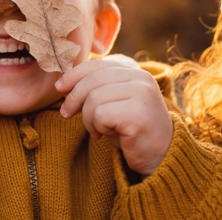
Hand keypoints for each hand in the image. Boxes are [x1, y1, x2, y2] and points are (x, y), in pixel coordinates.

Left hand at [55, 59, 173, 175]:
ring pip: (93, 98)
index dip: (74, 75)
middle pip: (92, 80)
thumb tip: (63, 84)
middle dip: (74, 98)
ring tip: (97, 130)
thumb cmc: (132, 130)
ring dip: (88, 119)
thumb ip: (96, 89)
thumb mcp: (113, 103)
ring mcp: (141, 93)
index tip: (59, 89)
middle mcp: (141, 77)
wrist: (161, 157)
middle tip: (66, 114)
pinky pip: (100, 114)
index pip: (98, 65)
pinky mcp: (138, 113)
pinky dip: (97, 127)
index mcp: (135, 71)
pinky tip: (106, 135)